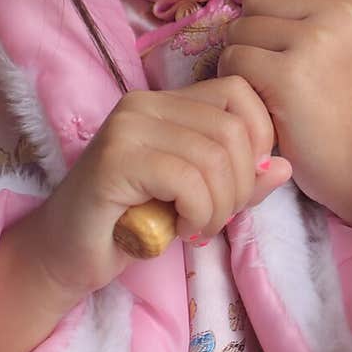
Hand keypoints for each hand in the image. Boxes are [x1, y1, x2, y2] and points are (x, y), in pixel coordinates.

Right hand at [19, 77, 291, 301]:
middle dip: (240, 185)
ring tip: (198, 227)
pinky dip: (198, 212)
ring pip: (214, 156)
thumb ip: (240, 180)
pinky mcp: (115, 159)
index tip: (242, 185)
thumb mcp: (199, 199)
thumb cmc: (132, 226)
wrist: (64, 257)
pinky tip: (180, 230)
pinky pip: (187, 179)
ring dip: (219, 206)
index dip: (259, 139)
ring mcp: (127, 126)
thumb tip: (287, 166)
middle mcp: (145, 103)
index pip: (239, 93)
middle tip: (217, 218)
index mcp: (166, 101)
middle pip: (233, 129)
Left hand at [218, 0, 351, 245]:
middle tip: (278, 66)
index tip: (289, 25)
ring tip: (272, 85)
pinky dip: (237, 81)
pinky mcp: (288, 76)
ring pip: (240, 27)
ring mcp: (316, 42)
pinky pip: (233, 59)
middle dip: (255, 29)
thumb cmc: (347, 101)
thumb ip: (317, 3)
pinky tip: (263, 101)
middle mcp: (343, 13)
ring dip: (243, 56)